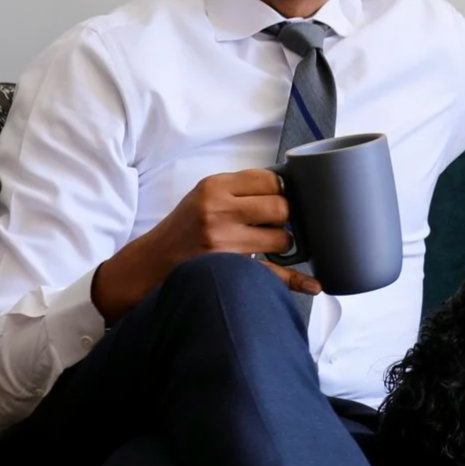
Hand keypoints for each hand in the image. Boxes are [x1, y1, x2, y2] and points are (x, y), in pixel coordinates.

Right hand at [91, 169, 320, 322]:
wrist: (150, 265)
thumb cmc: (182, 230)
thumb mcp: (203, 196)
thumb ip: (238, 190)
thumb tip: (285, 190)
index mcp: (214, 187)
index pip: (268, 180)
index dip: (280, 190)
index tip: (278, 198)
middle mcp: (219, 211)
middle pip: (281, 208)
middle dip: (284, 217)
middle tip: (272, 224)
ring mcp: (224, 242)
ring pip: (281, 239)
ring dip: (281, 244)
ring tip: (265, 246)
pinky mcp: (229, 269)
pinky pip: (272, 274)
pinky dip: (296, 280)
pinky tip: (314, 285)